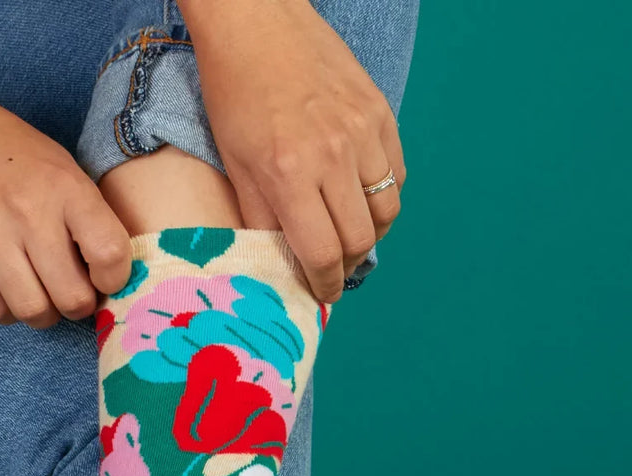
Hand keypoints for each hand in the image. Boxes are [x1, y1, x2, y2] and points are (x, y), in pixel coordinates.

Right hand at [0, 86, 132, 326]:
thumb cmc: (9, 154)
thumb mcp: (61, 168)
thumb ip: (88, 218)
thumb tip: (112, 277)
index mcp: (64, 187)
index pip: (110, 254)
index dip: (113, 279)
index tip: (102, 276)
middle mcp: (28, 211)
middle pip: (72, 298)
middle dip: (76, 304)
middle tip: (66, 288)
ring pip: (33, 312)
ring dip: (41, 312)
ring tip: (36, 290)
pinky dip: (5, 310)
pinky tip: (5, 288)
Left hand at [180, 0, 405, 301]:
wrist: (257, 22)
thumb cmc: (235, 94)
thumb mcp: (237, 167)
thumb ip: (262, 220)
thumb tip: (283, 265)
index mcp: (291, 174)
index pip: (324, 254)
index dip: (325, 284)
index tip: (321, 293)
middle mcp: (334, 155)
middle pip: (360, 240)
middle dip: (346, 266)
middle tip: (332, 269)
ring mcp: (363, 131)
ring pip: (386, 210)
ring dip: (369, 234)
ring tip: (348, 236)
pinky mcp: (379, 111)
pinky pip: (396, 172)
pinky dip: (383, 195)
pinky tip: (360, 197)